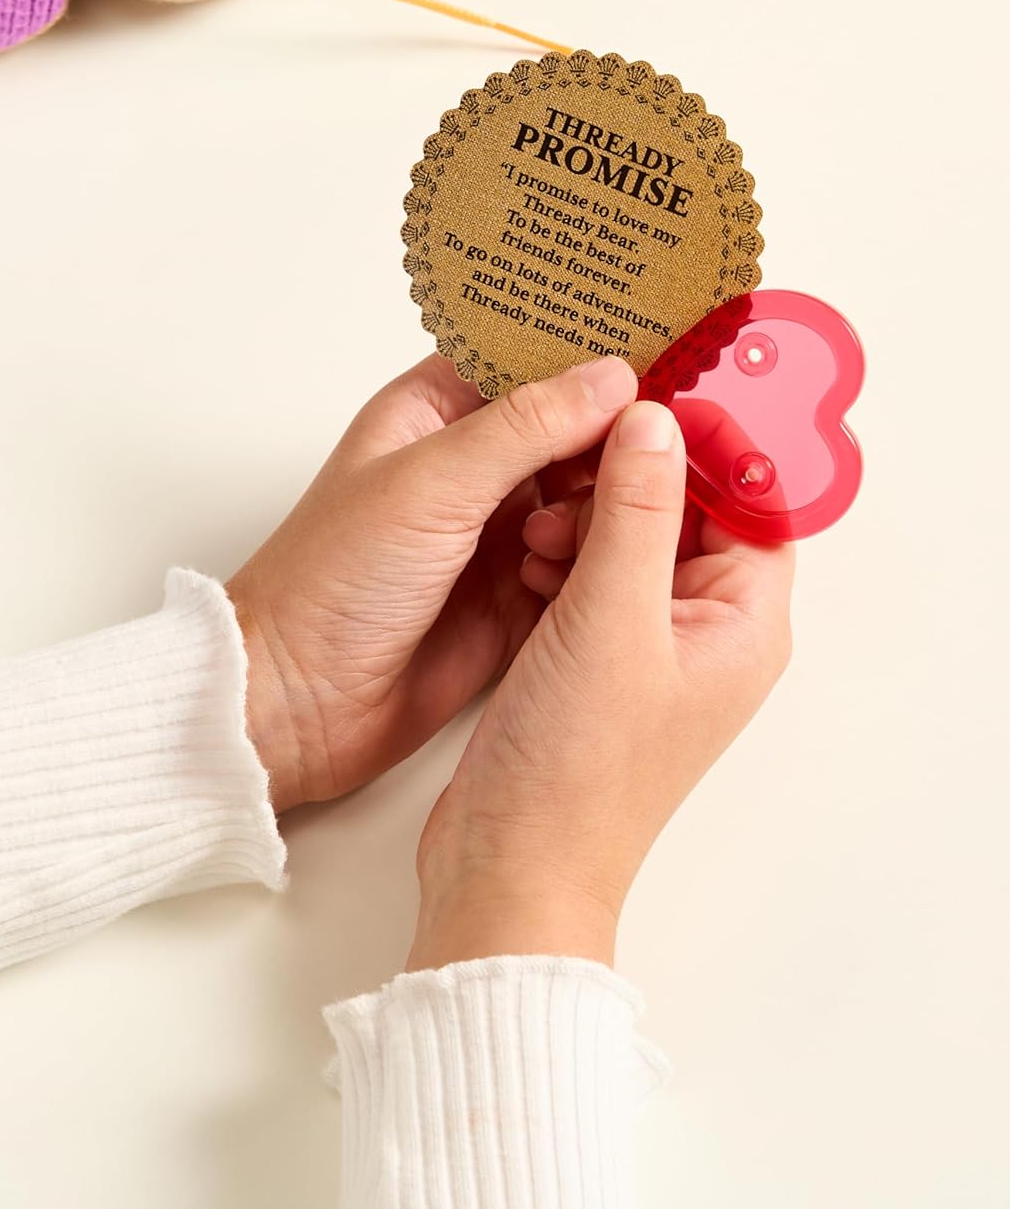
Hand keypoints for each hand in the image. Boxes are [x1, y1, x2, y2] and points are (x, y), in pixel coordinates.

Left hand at [227, 354, 638, 813]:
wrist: (298, 699)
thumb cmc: (331, 579)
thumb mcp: (430, 483)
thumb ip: (525, 426)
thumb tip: (612, 377)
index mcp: (432, 413)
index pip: (525, 356)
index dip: (588, 349)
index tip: (664, 344)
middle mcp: (468, 466)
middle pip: (571, 427)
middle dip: (617, 435)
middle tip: (664, 447)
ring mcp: (494, 532)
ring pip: (586, 496)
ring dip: (609, 505)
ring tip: (607, 522)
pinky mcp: (515, 595)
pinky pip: (585, 563)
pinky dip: (603, 562)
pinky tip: (609, 569)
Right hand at [408, 399, 794, 970]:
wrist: (511, 862)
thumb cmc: (575, 768)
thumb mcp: (609, 617)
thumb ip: (635, 509)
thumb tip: (653, 419)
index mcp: (742, 624)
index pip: (749, 501)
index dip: (703, 445)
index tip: (643, 398)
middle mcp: (705, 633)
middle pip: (687, 514)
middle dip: (629, 480)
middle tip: (572, 469)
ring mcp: (648, 649)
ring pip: (632, 542)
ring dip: (588, 518)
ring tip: (538, 530)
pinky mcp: (595, 662)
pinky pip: (592, 579)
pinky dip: (563, 557)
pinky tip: (525, 560)